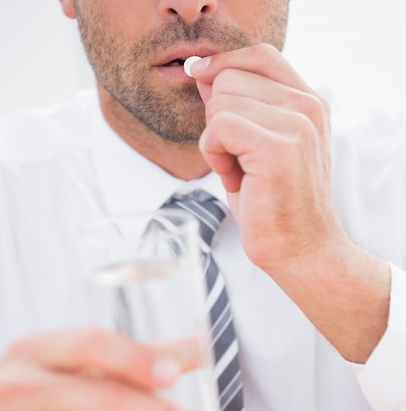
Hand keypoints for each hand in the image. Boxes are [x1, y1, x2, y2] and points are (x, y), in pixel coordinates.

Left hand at [191, 44, 389, 362]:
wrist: (301, 252)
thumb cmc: (275, 208)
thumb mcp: (257, 149)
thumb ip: (239, 109)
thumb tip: (206, 77)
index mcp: (309, 104)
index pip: (259, 56)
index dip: (223, 66)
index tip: (202, 83)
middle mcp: (308, 108)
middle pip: (230, 78)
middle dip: (219, 121)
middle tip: (239, 162)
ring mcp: (297, 126)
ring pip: (221, 101)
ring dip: (217, 143)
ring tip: (242, 175)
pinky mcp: (277, 148)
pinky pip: (218, 127)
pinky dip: (214, 155)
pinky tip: (236, 181)